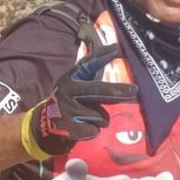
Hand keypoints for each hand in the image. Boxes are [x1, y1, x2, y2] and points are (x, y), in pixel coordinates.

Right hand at [21, 42, 136, 158]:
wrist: (45, 123)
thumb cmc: (71, 98)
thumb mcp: (78, 80)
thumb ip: (95, 67)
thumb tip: (116, 48)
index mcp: (71, 77)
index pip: (89, 64)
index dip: (102, 57)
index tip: (117, 50)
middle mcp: (67, 90)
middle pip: (97, 91)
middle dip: (116, 91)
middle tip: (133, 91)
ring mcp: (66, 109)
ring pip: (100, 115)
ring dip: (102, 118)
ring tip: (89, 116)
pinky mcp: (68, 128)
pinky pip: (94, 130)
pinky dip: (93, 130)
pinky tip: (83, 126)